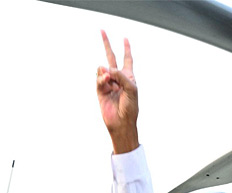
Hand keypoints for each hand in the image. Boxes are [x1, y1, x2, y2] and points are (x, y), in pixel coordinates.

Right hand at [96, 31, 138, 153]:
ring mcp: (108, 83)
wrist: (121, 122)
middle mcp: (118, 78)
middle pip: (111, 57)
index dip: (126, 49)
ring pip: (103, 69)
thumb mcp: (132, 89)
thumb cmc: (130, 108)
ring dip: (107, 73)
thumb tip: (106, 68)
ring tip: (112, 84)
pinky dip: (102, 79)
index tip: (125, 38)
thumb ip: (121, 76)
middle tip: (102, 31)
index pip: (127, 60)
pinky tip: (106, 82)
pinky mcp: (100, 89)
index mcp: (129, 77)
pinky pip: (99, 78)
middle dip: (107, 44)